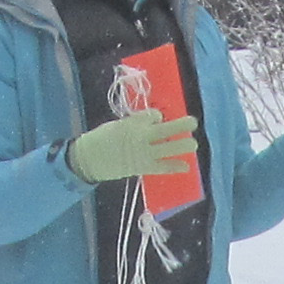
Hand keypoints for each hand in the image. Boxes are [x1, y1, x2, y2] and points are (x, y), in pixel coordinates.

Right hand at [68, 109, 198, 184]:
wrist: (89, 159)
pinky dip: (175, 166)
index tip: (158, 120)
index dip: (158, 117)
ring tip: (193, 144)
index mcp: (133, 123)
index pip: (154, 116)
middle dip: (181, 125)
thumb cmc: (102, 138)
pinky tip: (185, 166)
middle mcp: (141, 137)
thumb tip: (155, 121)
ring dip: (183, 145)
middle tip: (193, 122)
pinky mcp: (143, 167)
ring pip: (168, 147)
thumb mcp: (118, 124)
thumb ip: (136, 123)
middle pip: (166, 128)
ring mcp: (143, 153)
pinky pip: (162, 167)